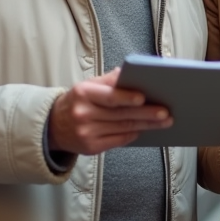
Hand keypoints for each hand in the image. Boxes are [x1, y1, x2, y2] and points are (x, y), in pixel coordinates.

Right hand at [47, 68, 171, 154]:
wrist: (53, 125)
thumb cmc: (78, 101)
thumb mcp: (88, 85)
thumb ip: (110, 80)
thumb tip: (132, 73)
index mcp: (83, 93)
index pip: (109, 96)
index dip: (127, 97)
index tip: (144, 98)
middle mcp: (83, 113)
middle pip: (121, 114)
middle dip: (146, 113)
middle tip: (165, 112)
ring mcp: (86, 133)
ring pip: (123, 128)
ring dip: (146, 125)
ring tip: (164, 121)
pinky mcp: (90, 148)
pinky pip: (118, 141)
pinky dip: (133, 134)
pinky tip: (145, 130)